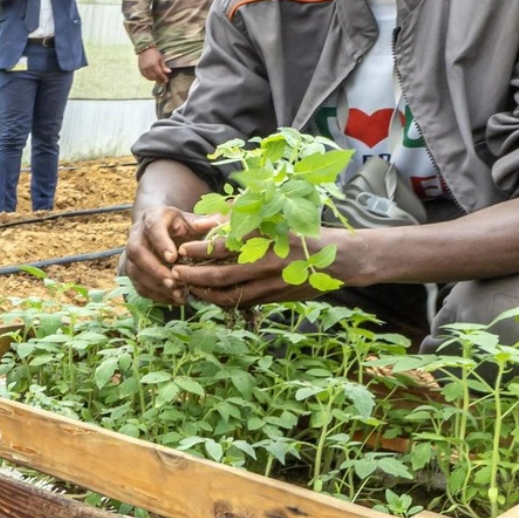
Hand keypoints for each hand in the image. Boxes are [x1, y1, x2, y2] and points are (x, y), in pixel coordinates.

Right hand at [123, 205, 218, 305]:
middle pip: (136, 251)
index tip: (173, 258)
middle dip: (153, 269)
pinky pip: (137, 285)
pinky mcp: (132, 270)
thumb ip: (208, 222)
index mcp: (154, 217)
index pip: (152, 227)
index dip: (160, 243)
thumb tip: (214, 223)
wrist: (164, 230)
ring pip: (134, 270)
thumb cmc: (184, 226)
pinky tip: (174, 298)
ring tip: (177, 294)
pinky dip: (155, 295)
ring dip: (154, 284)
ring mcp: (131, 253)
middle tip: (172, 282)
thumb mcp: (196, 221)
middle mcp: (137, 234)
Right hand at [136, 47, 170, 84]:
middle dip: (159, 80)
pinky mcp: (140, 69)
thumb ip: (164, 66)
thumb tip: (169, 72)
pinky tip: (152, 77)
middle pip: (154, 77)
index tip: (166, 80)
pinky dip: (149, 77)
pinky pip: (145, 76)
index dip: (163, 78)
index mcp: (153, 65)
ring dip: (154, 79)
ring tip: (158, 79)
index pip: (159, 74)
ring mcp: (143, 69)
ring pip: (149, 78)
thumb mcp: (161, 58)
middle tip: (163, 81)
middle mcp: (147, 68)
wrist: (144, 49)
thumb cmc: (154, 53)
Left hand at [169, 224, 362, 308]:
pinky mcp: (276, 298)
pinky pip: (243, 302)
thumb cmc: (307, 234)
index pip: (227, 246)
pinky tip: (209, 296)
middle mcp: (269, 264)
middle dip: (195, 276)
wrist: (342, 260)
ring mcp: (273, 285)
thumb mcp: (280, 220)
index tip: (183, 249)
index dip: (201, 250)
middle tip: (176, 273)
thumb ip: (250, 218)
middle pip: (224, 276)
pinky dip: (223, 300)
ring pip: (231, 295)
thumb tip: (218, 215)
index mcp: (268, 240)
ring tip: (188, 287)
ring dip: (206, 293)